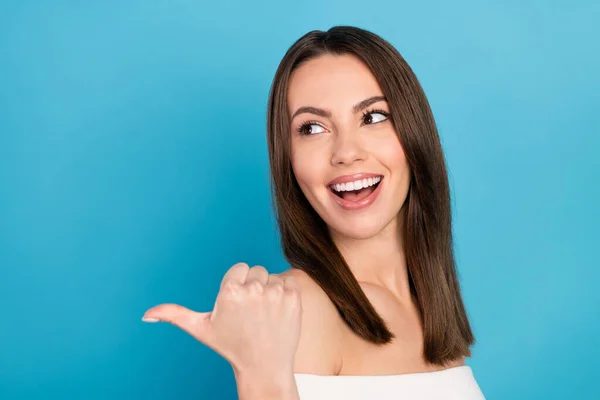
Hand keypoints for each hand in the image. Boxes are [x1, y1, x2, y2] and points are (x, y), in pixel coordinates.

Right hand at [142, 263, 302, 376]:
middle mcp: (252, 289)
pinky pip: (291, 280)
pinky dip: (287, 292)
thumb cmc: (232, 346)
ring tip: (265, 313)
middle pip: (256, 271)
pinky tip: (279, 311)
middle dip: (254, 286)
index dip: (238, 285)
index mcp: (229, 291)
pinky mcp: (294, 297)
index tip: (239, 305)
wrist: (264, 365)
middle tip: (252, 312)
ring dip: (271, 290)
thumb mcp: (201, 329)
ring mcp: (275, 293)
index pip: (239, 268)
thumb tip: (146, 315)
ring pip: (273, 276)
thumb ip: (175, 315)